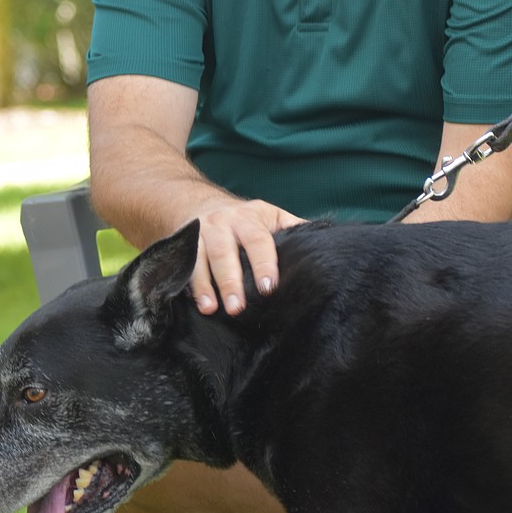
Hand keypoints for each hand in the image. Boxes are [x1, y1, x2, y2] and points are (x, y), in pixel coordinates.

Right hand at [190, 199, 304, 315]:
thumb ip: (293, 229)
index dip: (263, 264)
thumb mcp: (271, 216)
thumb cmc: (246, 220)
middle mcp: (222, 223)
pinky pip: (184, 265)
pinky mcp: (183, 245)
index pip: (258, 240)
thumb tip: (328, 242)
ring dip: (205, 285)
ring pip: (201, 259)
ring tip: (211, 309)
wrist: (200, 203)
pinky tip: (196, 304)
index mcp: (249, 218)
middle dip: (231, 281)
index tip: (268, 287)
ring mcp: (200, 233)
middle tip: (238, 308)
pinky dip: (189, 284)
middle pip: (225, 252)